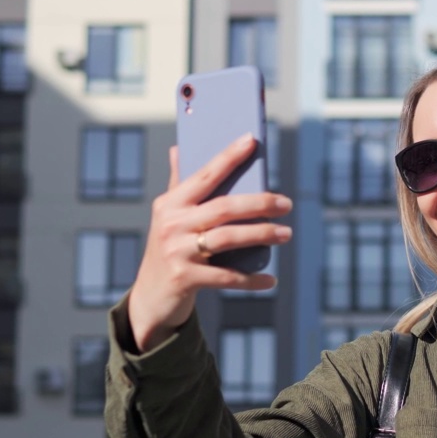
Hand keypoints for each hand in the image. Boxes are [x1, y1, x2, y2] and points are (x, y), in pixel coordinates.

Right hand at [127, 135, 292, 351]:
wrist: (149, 297)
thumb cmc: (168, 248)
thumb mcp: (168, 216)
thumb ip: (178, 184)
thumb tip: (178, 147)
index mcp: (170, 203)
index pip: (204, 175)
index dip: (228, 157)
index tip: (251, 141)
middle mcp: (172, 224)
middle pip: (224, 207)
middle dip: (260, 203)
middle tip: (287, 203)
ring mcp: (177, 251)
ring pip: (228, 238)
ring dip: (262, 235)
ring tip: (286, 233)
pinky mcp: (185, 278)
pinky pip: (227, 277)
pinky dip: (251, 279)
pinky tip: (270, 279)